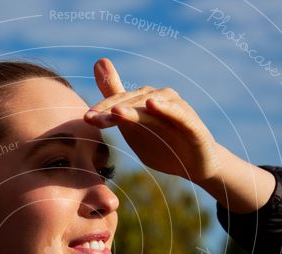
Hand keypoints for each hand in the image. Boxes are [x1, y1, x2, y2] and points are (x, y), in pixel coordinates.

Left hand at [84, 58, 220, 184]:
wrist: (195, 165)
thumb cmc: (163, 144)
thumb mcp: (133, 126)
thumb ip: (115, 100)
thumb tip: (98, 61)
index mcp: (143, 102)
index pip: (119, 103)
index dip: (102, 110)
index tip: (86, 119)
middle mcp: (160, 100)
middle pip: (132, 103)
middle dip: (111, 110)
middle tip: (93, 118)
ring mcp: (176, 109)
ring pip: (151, 106)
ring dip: (133, 108)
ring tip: (116, 112)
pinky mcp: (191, 123)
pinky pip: (177, 113)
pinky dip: (165, 108)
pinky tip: (152, 105)